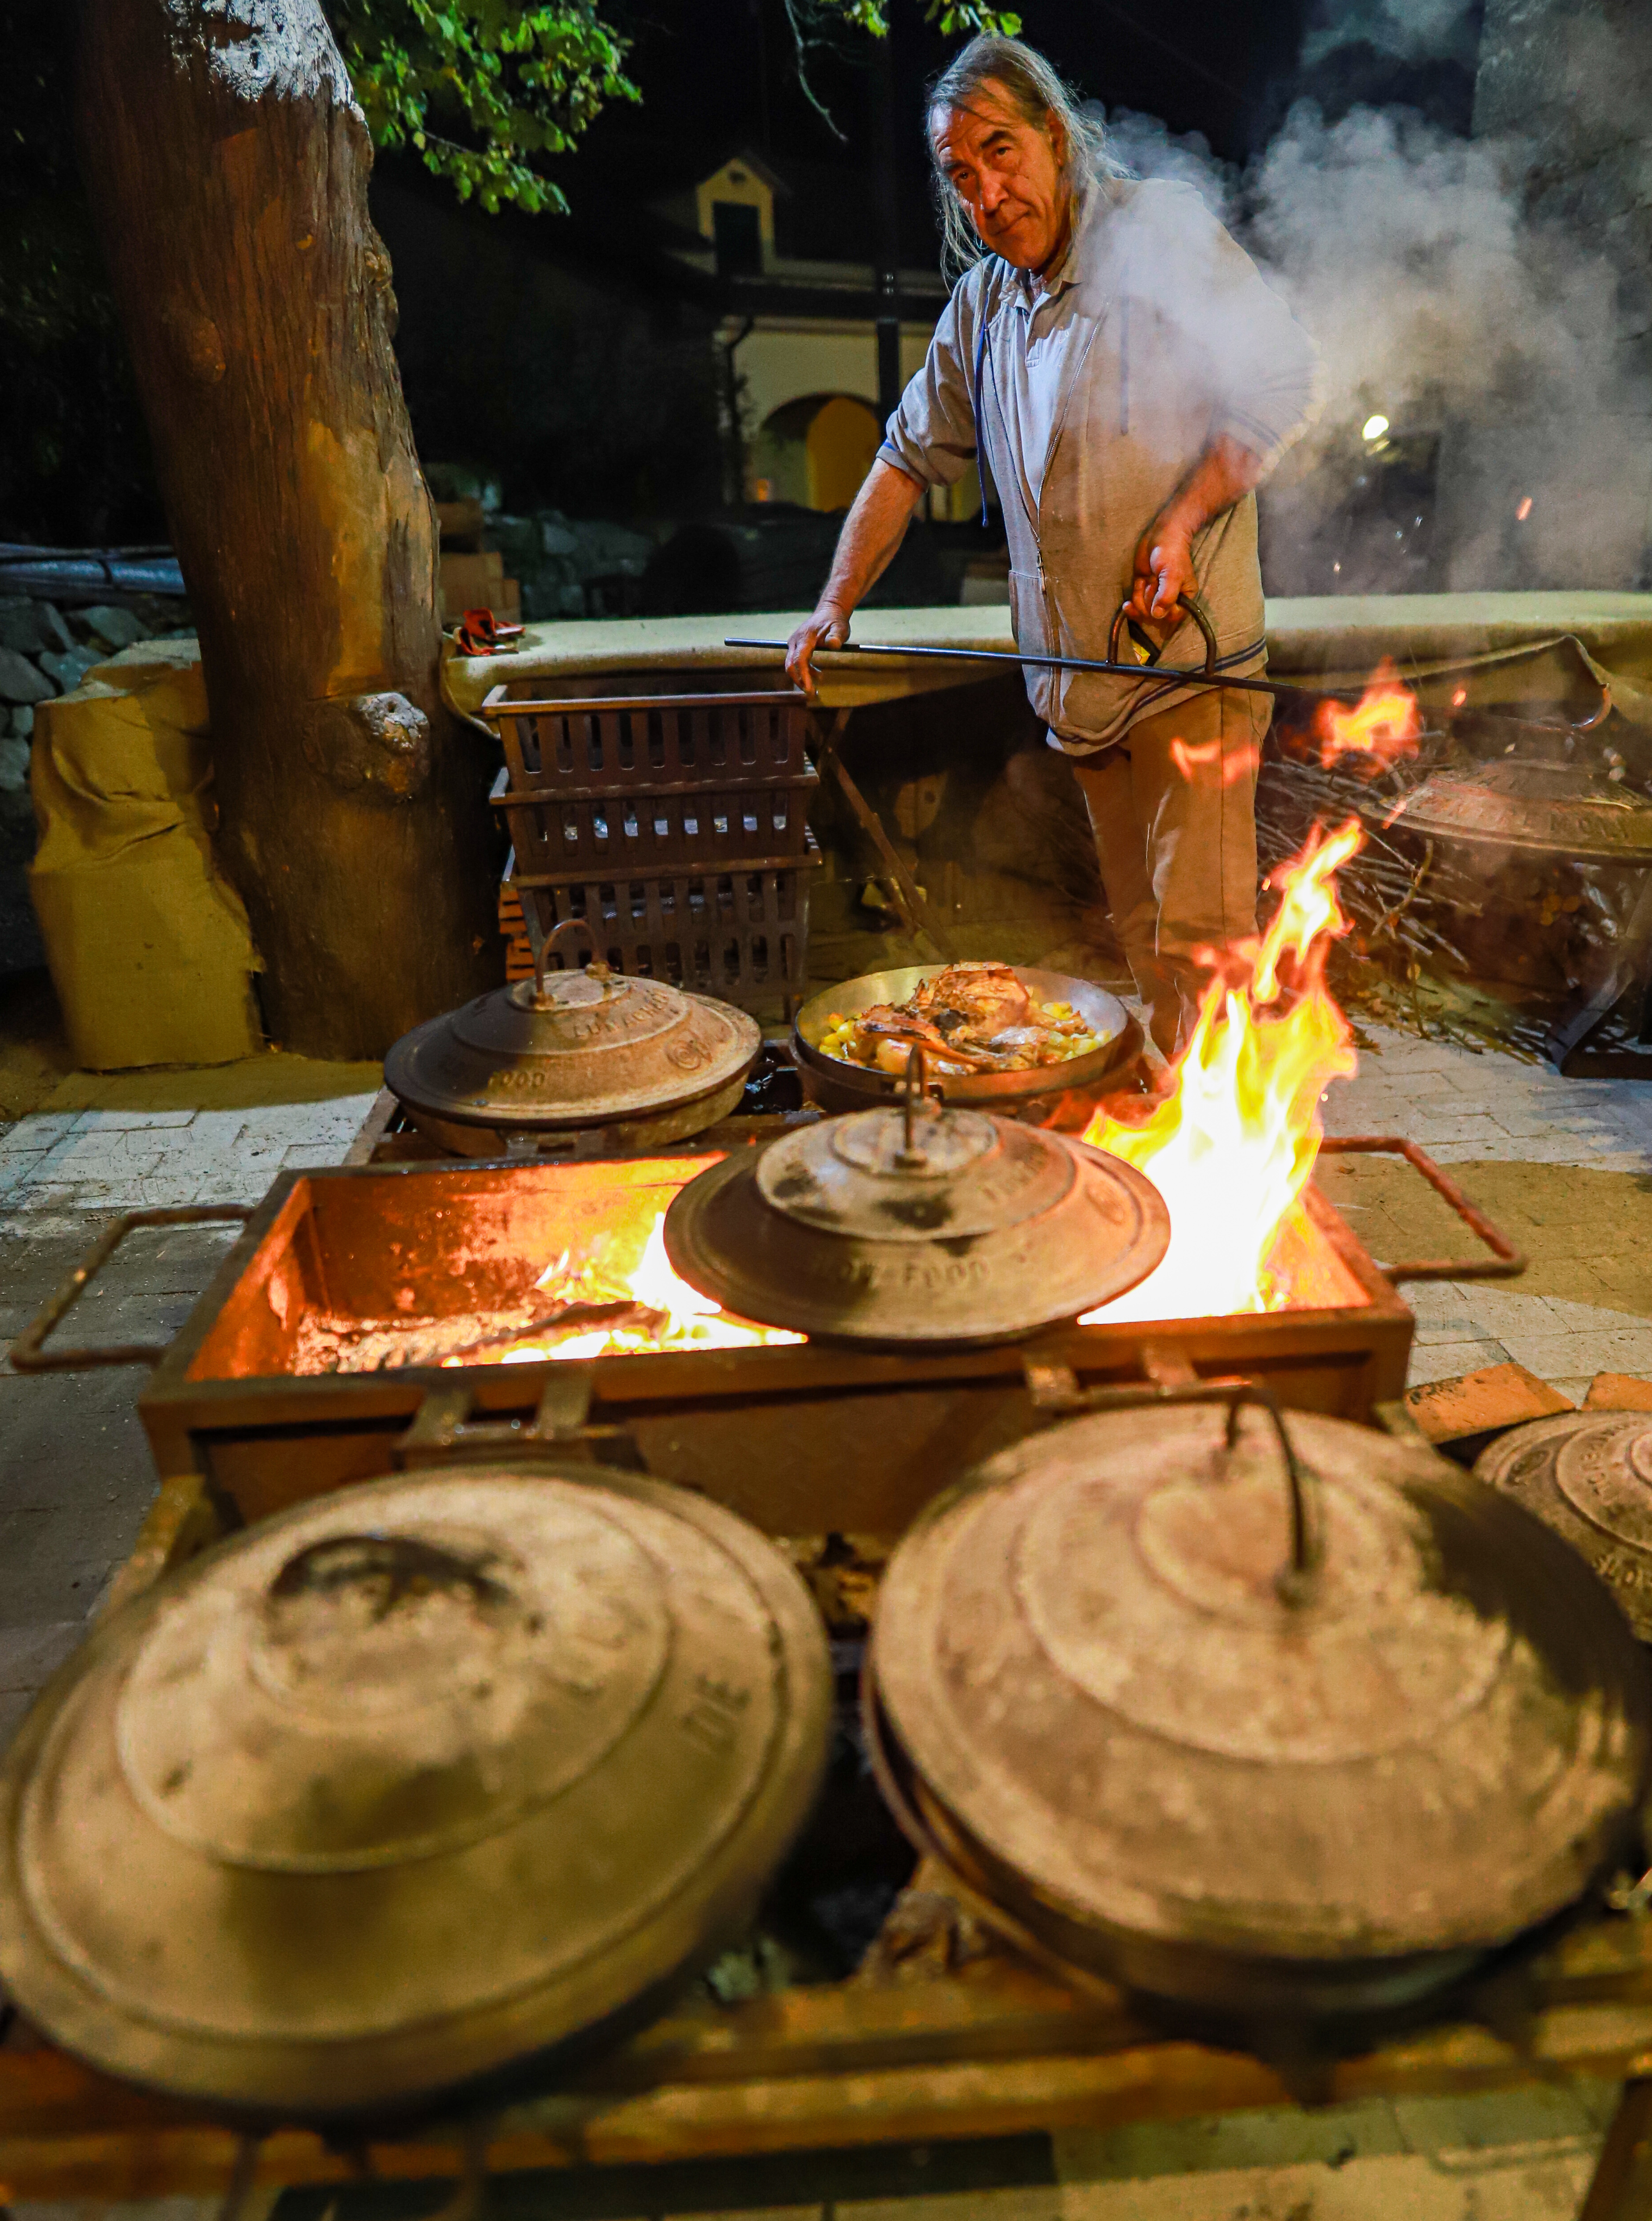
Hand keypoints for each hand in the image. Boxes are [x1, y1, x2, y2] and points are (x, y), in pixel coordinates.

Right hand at [786, 603, 850, 700]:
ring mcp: (794, 643)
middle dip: (799, 681)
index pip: (799, 660)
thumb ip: (836, 636)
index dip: (803, 675)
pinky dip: (805, 671)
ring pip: (792, 665)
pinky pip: (797, 662)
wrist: (829, 611)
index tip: (809, 689)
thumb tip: (833, 644)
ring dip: (802, 678)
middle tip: (811, 694)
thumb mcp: (839, 628)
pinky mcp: (797, 646)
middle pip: (790, 665)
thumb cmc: (835, 621)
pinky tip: (818, 675)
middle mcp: (795, 641)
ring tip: (816, 688)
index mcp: (804, 637)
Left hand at [1127, 515, 1197, 630]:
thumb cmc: (1172, 554)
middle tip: (1152, 584)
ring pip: (1144, 612)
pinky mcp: (1143, 590)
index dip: (1164, 612)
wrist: (1160, 535)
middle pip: (1157, 617)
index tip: (1159, 598)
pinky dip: (1132, 602)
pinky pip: (1136, 604)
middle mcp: (1170, 599)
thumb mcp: (1173, 575)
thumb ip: (1167, 596)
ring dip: (1141, 599)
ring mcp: (1155, 596)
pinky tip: (1133, 593)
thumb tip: (1157, 616)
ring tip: (1147, 581)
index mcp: (1184, 597)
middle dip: (1150, 603)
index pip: (1174, 616)